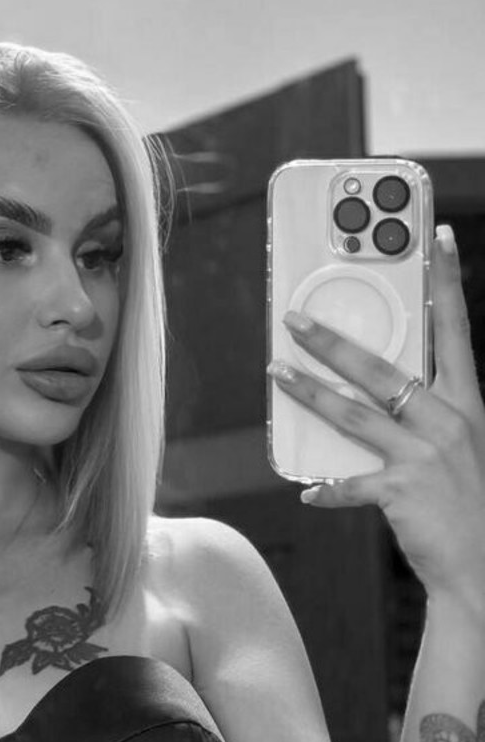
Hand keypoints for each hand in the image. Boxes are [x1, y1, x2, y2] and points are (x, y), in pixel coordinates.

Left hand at [268, 225, 484, 611]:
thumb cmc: (468, 502)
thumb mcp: (460, 444)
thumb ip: (424, 412)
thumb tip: (377, 385)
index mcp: (468, 403)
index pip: (457, 329)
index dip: (448, 282)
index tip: (439, 239)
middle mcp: (451, 421)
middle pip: (383, 368)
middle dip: (334, 342)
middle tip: (295, 319)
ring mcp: (427, 455)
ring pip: (354, 413)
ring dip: (310, 392)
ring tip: (277, 374)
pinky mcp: (404, 490)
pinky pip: (353, 484)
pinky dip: (329, 488)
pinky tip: (308, 491)